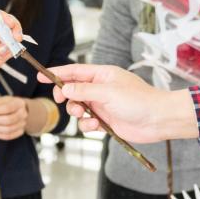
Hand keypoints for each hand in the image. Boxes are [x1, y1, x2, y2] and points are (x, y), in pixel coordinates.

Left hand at [0, 95, 30, 140]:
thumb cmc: (9, 104)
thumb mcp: (3, 99)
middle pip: (8, 120)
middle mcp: (23, 114)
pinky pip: (8, 136)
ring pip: (7, 130)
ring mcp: (22, 124)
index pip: (7, 108)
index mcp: (19, 103)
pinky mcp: (20, 132)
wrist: (20, 110)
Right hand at [39, 63, 194, 142]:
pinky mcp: (106, 121)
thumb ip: (84, 91)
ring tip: (84, 115)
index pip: (75, 71)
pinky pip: (87, 122)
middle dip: (66, 97)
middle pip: (73, 90)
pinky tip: (96, 126)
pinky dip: (88, 125)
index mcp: (103, 75)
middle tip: (63, 101)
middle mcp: (101, 88)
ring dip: (77, 113)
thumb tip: (65, 89)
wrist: (158, 120)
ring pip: (78, 108)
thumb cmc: (139, 101)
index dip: (57, 73)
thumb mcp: (108, 92)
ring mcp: (103, 105)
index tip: (41, 76)